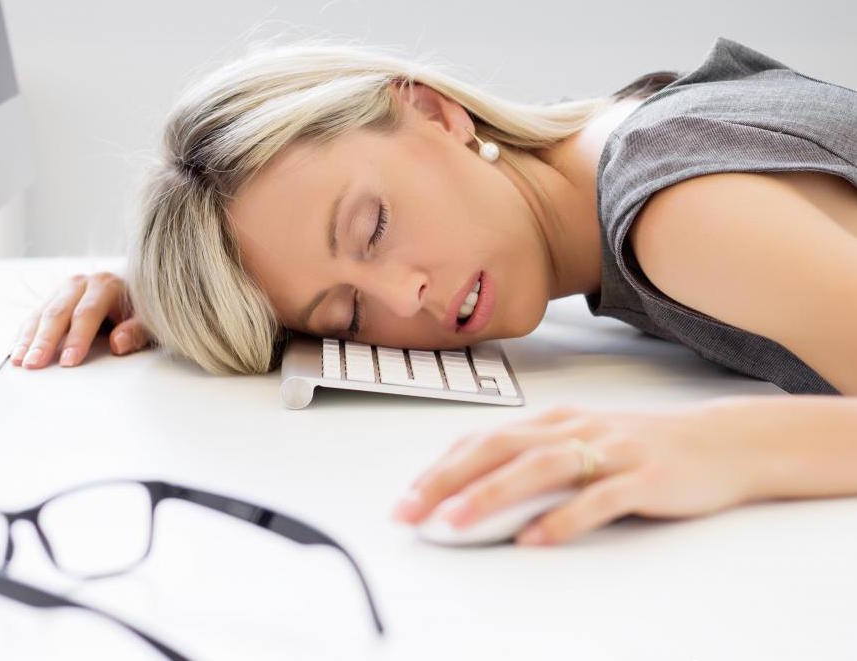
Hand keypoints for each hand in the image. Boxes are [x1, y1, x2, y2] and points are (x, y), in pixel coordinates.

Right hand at [11, 272, 151, 368]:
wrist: (131, 290)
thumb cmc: (139, 310)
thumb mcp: (148, 321)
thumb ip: (136, 332)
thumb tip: (118, 344)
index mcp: (105, 285)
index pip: (87, 313)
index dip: (77, 338)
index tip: (68, 362)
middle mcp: (81, 284)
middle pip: (58, 313)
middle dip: (45, 341)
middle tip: (34, 364)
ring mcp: (64, 290)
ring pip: (41, 314)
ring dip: (28, 339)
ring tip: (20, 361)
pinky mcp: (53, 298)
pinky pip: (34, 317)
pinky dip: (24, 335)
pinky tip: (16, 352)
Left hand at [391, 398, 769, 545]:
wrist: (724, 442)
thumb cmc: (642, 448)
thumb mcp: (584, 445)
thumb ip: (538, 463)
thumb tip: (480, 495)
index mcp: (556, 420)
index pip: (484, 438)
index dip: (441, 466)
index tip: (406, 497)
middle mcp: (576, 428)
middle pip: (500, 448)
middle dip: (447, 479)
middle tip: (410, 511)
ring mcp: (612, 450)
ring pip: (541, 468)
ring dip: (491, 495)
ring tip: (455, 522)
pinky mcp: (645, 477)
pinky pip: (599, 498)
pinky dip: (563, 518)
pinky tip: (534, 539)